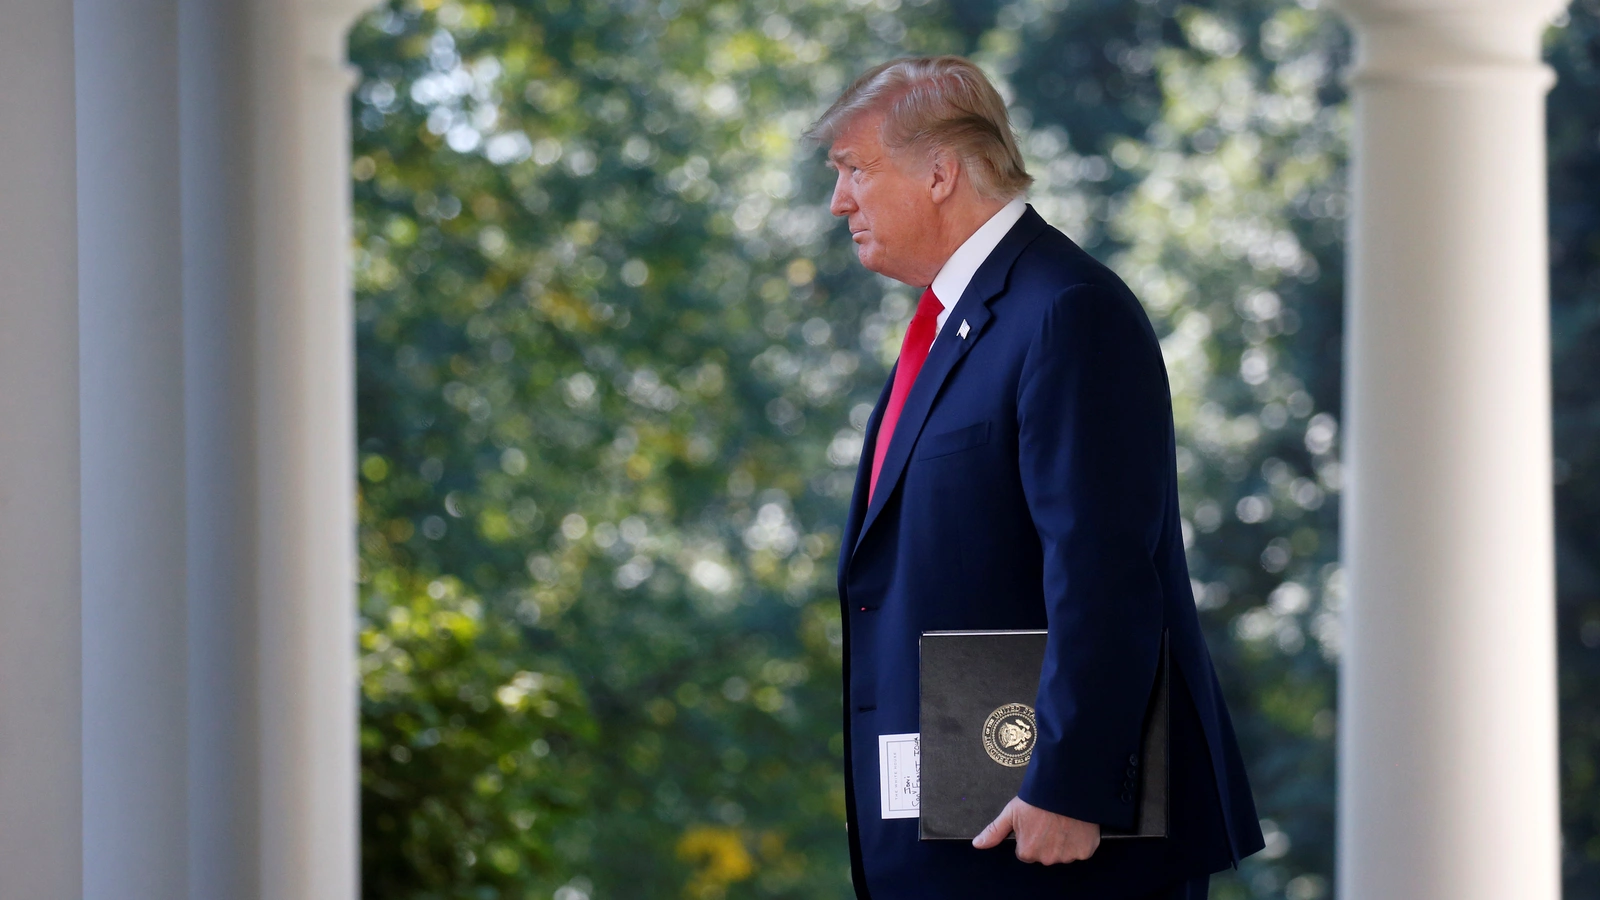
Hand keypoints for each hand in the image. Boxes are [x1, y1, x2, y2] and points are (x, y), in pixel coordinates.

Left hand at [971, 796, 1100, 864]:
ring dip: (1063, 842)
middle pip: (1045, 854)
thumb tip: (977, 844)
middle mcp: (1047, 859)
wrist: (1065, 787)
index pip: (1026, 852)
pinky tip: (1076, 826)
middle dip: (1046, 841)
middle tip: (1049, 821)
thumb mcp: (1011, 812)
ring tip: (1063, 821)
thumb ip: (994, 831)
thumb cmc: (1036, 799)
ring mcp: (1067, 856)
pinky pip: (1081, 850)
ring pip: (1063, 853)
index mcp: (1027, 852)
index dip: (1030, 837)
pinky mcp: (1085, 851)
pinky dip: (1080, 841)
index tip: (1035, 823)